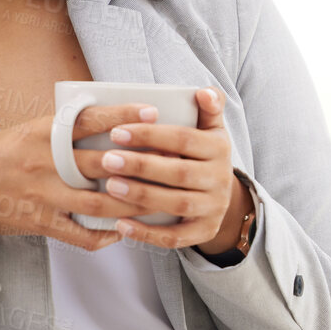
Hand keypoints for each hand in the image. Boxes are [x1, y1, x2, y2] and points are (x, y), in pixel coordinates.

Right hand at [0, 103, 167, 251]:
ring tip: (157, 200)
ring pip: (97, 201)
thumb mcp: (26, 131)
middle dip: (139, 163)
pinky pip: (78, 234)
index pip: (88, 120)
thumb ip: (62, 128)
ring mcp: (43, 195)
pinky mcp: (40, 222)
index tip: (152, 111)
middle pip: (100, 163)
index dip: (122, 116)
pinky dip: (103, 235)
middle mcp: (45, 163)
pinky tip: (123, 232)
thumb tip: (104, 117)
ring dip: (130, 202)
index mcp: (42, 135)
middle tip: (171, 160)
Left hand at [78, 87, 252, 253]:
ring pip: (176, 204)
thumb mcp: (211, 130)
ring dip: (142, 195)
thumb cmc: (203, 156)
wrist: (223, 197)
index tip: (117, 131)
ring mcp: (213, 208)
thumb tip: (203, 92)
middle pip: (179, 172)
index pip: (184, 139)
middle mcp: (220, 179)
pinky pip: (175, 237)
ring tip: (110, 186)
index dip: (151, 134)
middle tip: (107, 159)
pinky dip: (148, 233)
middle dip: (141, 165)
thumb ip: (208, 108)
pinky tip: (120, 224)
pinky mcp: (203, 232)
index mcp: (220, 149)